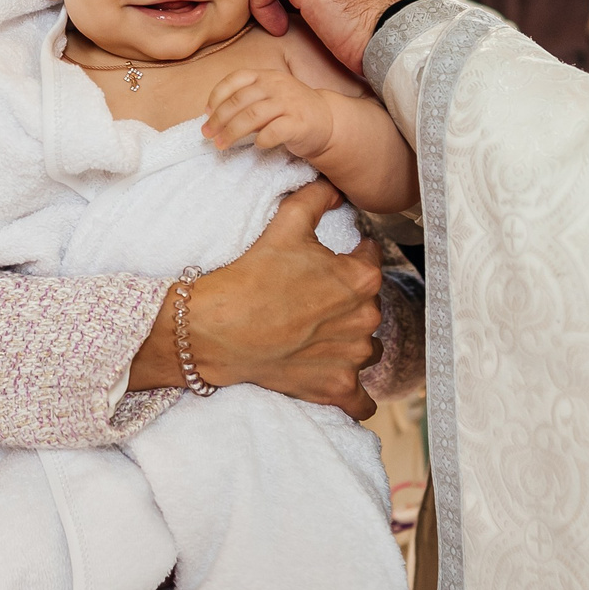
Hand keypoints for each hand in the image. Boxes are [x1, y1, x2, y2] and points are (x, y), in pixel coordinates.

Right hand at [131, 181, 381, 419]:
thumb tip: (335, 187)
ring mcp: (353, 359)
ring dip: (350, 342)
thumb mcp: (286, 224)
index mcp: (361, 279)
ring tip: (316, 336)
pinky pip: (363, 401)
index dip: (352, 256)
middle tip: (313, 300)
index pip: (370, 261)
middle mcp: (366, 320)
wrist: (218, 329)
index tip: (330, 262)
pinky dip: (355, 393)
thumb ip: (317, 198)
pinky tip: (340, 381)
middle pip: (368, 306)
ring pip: (367, 348)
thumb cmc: (252, 276)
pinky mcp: (337, 389)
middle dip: (346, 301)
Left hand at [202, 68, 333, 161]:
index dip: (217, 95)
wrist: (328, 121)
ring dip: (232, 132)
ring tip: (221, 144)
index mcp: (266, 76)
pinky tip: (256, 145)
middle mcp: (277, 85)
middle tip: (208, 134)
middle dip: (219, 118)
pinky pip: (274, 131)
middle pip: (240, 100)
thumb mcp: (268, 96)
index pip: (236, 79)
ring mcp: (289, 103)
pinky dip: (261, 139)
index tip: (206, 113)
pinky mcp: (300, 123)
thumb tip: (213, 114)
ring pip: (253, 115)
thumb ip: (245, 100)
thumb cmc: (290, 111)